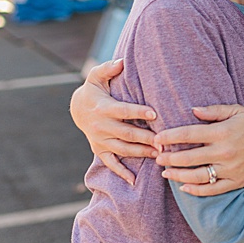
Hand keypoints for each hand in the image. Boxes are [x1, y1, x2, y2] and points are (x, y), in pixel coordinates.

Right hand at [71, 58, 157, 185]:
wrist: (78, 108)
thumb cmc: (95, 90)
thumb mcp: (97, 76)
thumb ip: (108, 69)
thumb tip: (121, 62)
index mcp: (103, 108)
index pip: (123, 111)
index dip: (138, 112)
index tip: (155, 114)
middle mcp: (100, 126)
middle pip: (126, 133)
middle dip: (146, 138)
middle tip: (165, 141)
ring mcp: (100, 140)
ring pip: (122, 149)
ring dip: (140, 153)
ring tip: (159, 155)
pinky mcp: (99, 149)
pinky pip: (110, 163)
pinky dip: (120, 172)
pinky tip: (134, 180)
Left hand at [158, 105, 243, 195]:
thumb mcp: (238, 111)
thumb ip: (214, 111)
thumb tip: (192, 111)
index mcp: (223, 132)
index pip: (189, 134)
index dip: (169, 136)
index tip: (157, 138)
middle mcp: (224, 152)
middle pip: (188, 157)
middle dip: (168, 157)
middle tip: (157, 157)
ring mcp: (229, 169)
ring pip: (197, 175)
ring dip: (177, 175)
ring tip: (165, 172)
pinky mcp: (235, 182)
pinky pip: (212, 189)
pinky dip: (195, 190)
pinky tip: (183, 187)